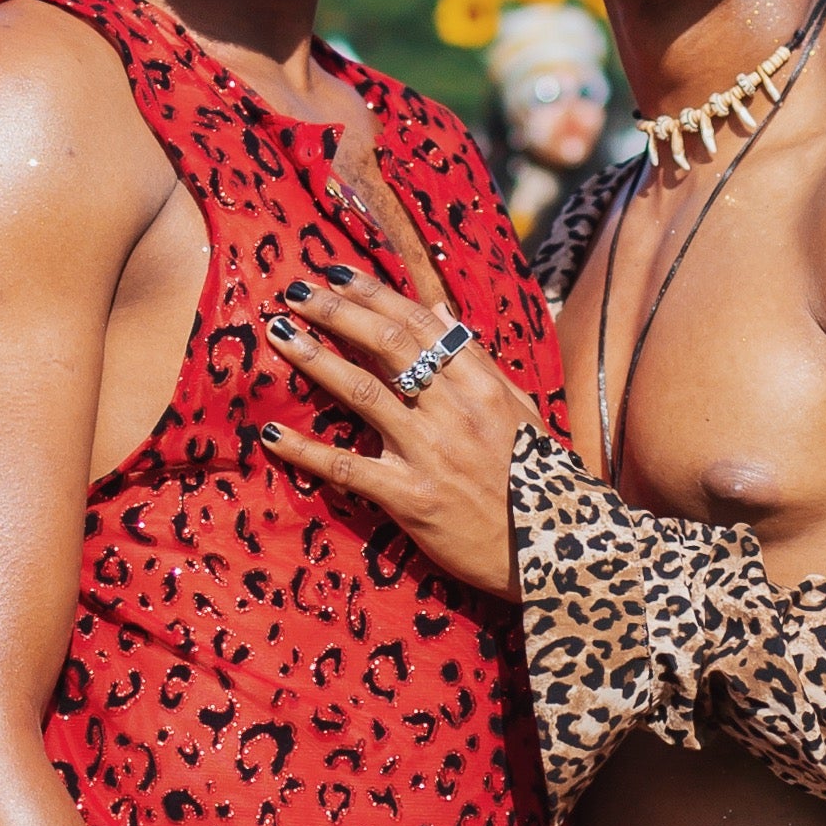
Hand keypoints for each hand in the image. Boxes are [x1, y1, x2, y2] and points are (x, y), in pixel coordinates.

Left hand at [262, 269, 537, 592]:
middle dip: (337, 312)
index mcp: (482, 386)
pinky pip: (348, 468)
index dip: (374, 295)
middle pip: (388, 346)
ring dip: (316, 359)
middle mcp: (456, 412)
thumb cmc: (536, 478)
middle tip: (295, 292)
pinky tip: (270, 434)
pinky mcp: (412, 498)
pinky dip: (306, 450)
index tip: (337, 275)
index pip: (421, 325)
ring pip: (364, 393)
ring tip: (279, 334)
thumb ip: (477, 360)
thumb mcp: (519, 410)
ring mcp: (432, 454)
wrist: (555, 550)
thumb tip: (440, 310)